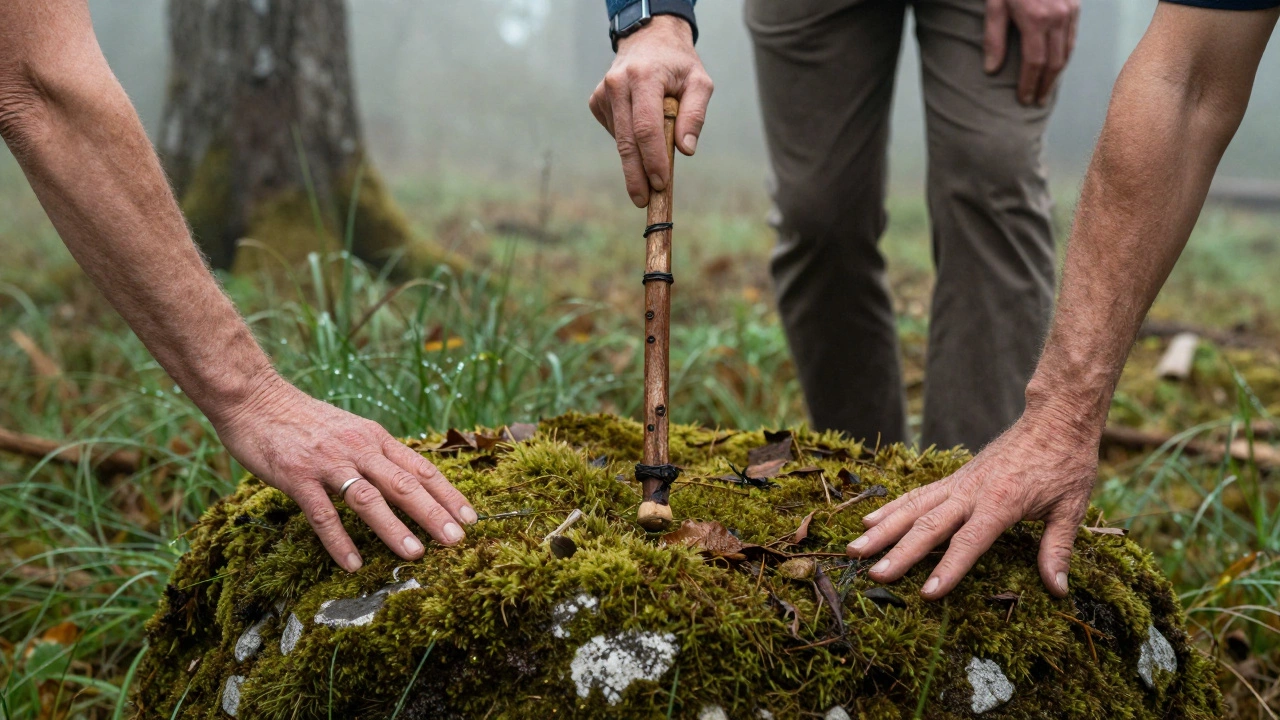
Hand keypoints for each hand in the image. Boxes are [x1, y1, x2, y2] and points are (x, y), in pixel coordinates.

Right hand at [212, 373, 475, 571]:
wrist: (255, 398)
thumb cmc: (304, 420)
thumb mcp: (350, 429)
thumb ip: (376, 453)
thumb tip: (407, 479)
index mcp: (375, 438)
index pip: (421, 468)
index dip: (448, 494)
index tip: (471, 517)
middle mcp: (358, 448)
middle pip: (405, 484)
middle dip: (434, 513)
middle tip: (458, 540)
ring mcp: (328, 463)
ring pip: (369, 499)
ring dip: (394, 528)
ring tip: (416, 555)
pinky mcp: (297, 477)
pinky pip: (322, 514)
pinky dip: (339, 541)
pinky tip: (352, 564)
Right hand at [589, 15, 712, 207]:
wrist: (648, 39)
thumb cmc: (678, 64)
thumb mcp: (699, 82)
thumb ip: (695, 115)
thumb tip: (686, 150)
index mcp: (644, 77)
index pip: (647, 127)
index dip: (653, 159)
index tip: (661, 183)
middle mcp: (618, 84)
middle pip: (627, 141)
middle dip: (636, 175)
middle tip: (644, 201)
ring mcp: (603, 94)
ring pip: (620, 140)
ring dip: (638, 158)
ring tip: (655, 159)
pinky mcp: (596, 102)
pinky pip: (616, 134)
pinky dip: (630, 141)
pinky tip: (640, 127)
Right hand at [846, 411, 1099, 598]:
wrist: (1054, 418)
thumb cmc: (1066, 463)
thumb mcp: (1071, 508)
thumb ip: (1058, 549)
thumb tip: (1058, 589)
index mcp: (1001, 503)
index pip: (969, 541)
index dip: (948, 568)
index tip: (927, 592)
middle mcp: (972, 492)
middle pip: (929, 526)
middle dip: (899, 553)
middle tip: (873, 574)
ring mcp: (959, 483)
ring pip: (913, 507)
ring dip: (882, 529)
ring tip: (855, 549)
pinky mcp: (954, 477)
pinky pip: (917, 494)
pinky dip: (891, 507)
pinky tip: (869, 520)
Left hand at [984, 0, 1079, 105]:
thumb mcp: (995, 5)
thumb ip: (993, 38)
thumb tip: (991, 72)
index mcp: (1036, 19)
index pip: (1034, 63)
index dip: (1029, 84)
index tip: (1023, 100)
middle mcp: (1058, 17)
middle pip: (1054, 62)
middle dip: (1044, 85)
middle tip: (1035, 103)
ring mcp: (1070, 10)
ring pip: (1067, 52)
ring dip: (1056, 75)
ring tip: (1044, 90)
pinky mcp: (1075, 6)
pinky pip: (1072, 38)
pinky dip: (1064, 56)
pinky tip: (1055, 67)